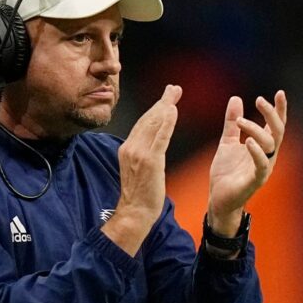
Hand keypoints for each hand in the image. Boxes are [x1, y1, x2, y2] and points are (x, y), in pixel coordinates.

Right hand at [102, 84, 181, 255]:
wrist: (134, 213)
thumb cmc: (140, 196)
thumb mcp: (137, 170)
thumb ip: (142, 154)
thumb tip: (151, 144)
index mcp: (127, 149)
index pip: (142, 123)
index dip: (155, 109)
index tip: (165, 98)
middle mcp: (130, 147)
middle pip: (148, 118)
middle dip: (162, 102)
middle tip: (174, 88)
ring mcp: (139, 154)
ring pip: (153, 124)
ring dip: (166, 106)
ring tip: (175, 93)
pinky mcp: (150, 161)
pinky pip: (160, 137)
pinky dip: (167, 122)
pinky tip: (173, 110)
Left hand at [208, 91, 286, 236]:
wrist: (218, 199)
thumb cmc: (226, 173)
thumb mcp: (227, 142)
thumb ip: (232, 123)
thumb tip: (236, 98)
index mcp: (262, 147)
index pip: (276, 125)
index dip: (279, 109)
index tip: (279, 93)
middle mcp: (267, 156)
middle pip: (278, 131)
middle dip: (272, 114)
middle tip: (259, 100)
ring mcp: (263, 168)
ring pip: (270, 145)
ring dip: (256, 130)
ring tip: (240, 121)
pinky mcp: (255, 181)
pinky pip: (261, 165)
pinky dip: (256, 152)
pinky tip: (248, 142)